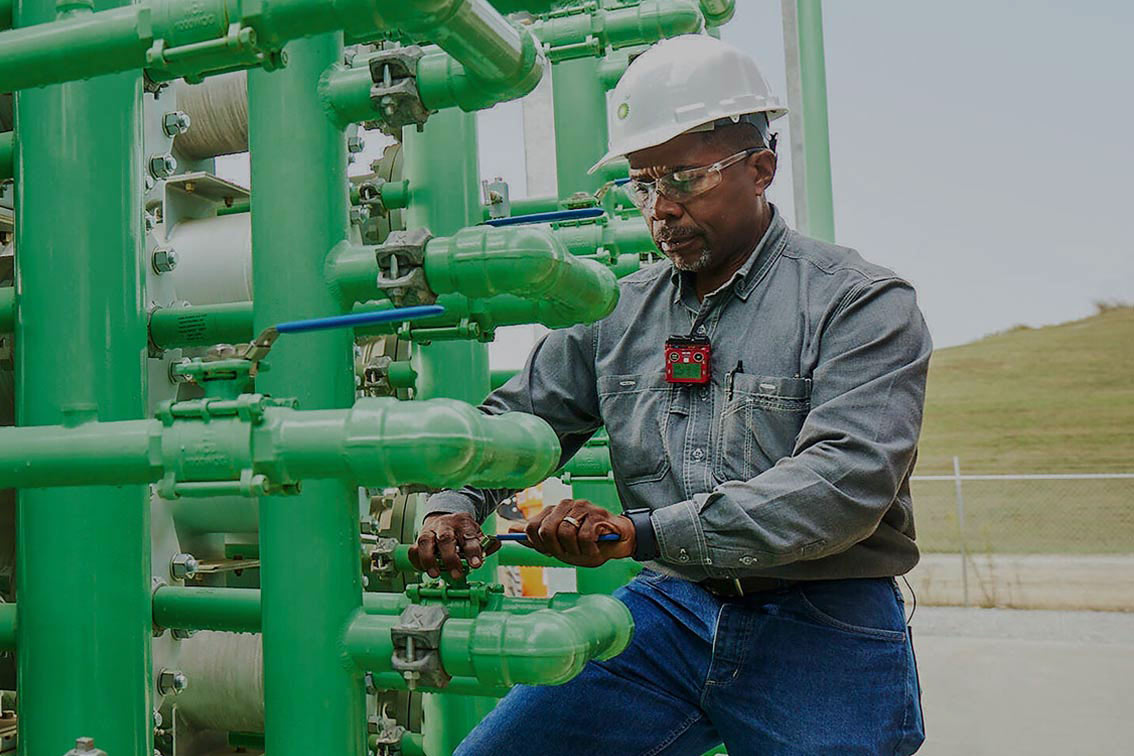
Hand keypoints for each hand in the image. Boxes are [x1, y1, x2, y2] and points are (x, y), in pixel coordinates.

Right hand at [409, 512, 499, 578]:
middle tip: (456, 574)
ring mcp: (430, 531)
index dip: (473, 552)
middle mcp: (445, 526)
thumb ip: (485, 543)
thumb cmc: (461, 530)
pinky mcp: (419, 538)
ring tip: (435, 574)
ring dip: (429, 559)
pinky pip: (414, 548)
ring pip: (425, 541)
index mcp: (463, 524)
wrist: (445, 516)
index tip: (476, 565)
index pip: (469, 537)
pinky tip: (423, 569)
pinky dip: (416, 560)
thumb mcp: (476, 534)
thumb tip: (495, 545)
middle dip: (450, 558)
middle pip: (446, 539)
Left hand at [511, 498, 634, 567]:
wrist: (620, 543)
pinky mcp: (597, 514)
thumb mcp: (560, 547)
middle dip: (557, 549)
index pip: (532, 526)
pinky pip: (584, 537)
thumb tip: (510, 530)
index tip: (553, 551)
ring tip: (585, 549)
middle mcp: (566, 505)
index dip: (539, 545)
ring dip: (576, 550)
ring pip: (564, 533)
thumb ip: (536, 539)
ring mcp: (582, 507)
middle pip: (545, 530)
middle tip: (571, 552)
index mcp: (554, 511)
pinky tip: (595, 548)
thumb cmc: (591, 544)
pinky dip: (589, 549)